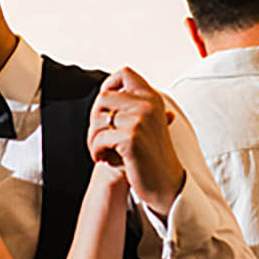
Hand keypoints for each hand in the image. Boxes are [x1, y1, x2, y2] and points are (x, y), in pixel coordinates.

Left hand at [89, 67, 186, 217]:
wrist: (166, 184)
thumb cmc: (151, 156)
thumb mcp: (148, 124)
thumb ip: (132, 106)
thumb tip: (105, 92)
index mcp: (152, 98)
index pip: (124, 73)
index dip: (108, 85)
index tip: (105, 108)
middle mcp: (148, 105)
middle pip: (103, 98)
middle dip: (94, 121)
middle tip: (99, 139)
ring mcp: (140, 120)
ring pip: (98, 120)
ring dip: (93, 139)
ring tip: (102, 151)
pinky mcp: (131, 138)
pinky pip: (99, 138)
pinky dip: (96, 150)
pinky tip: (104, 159)